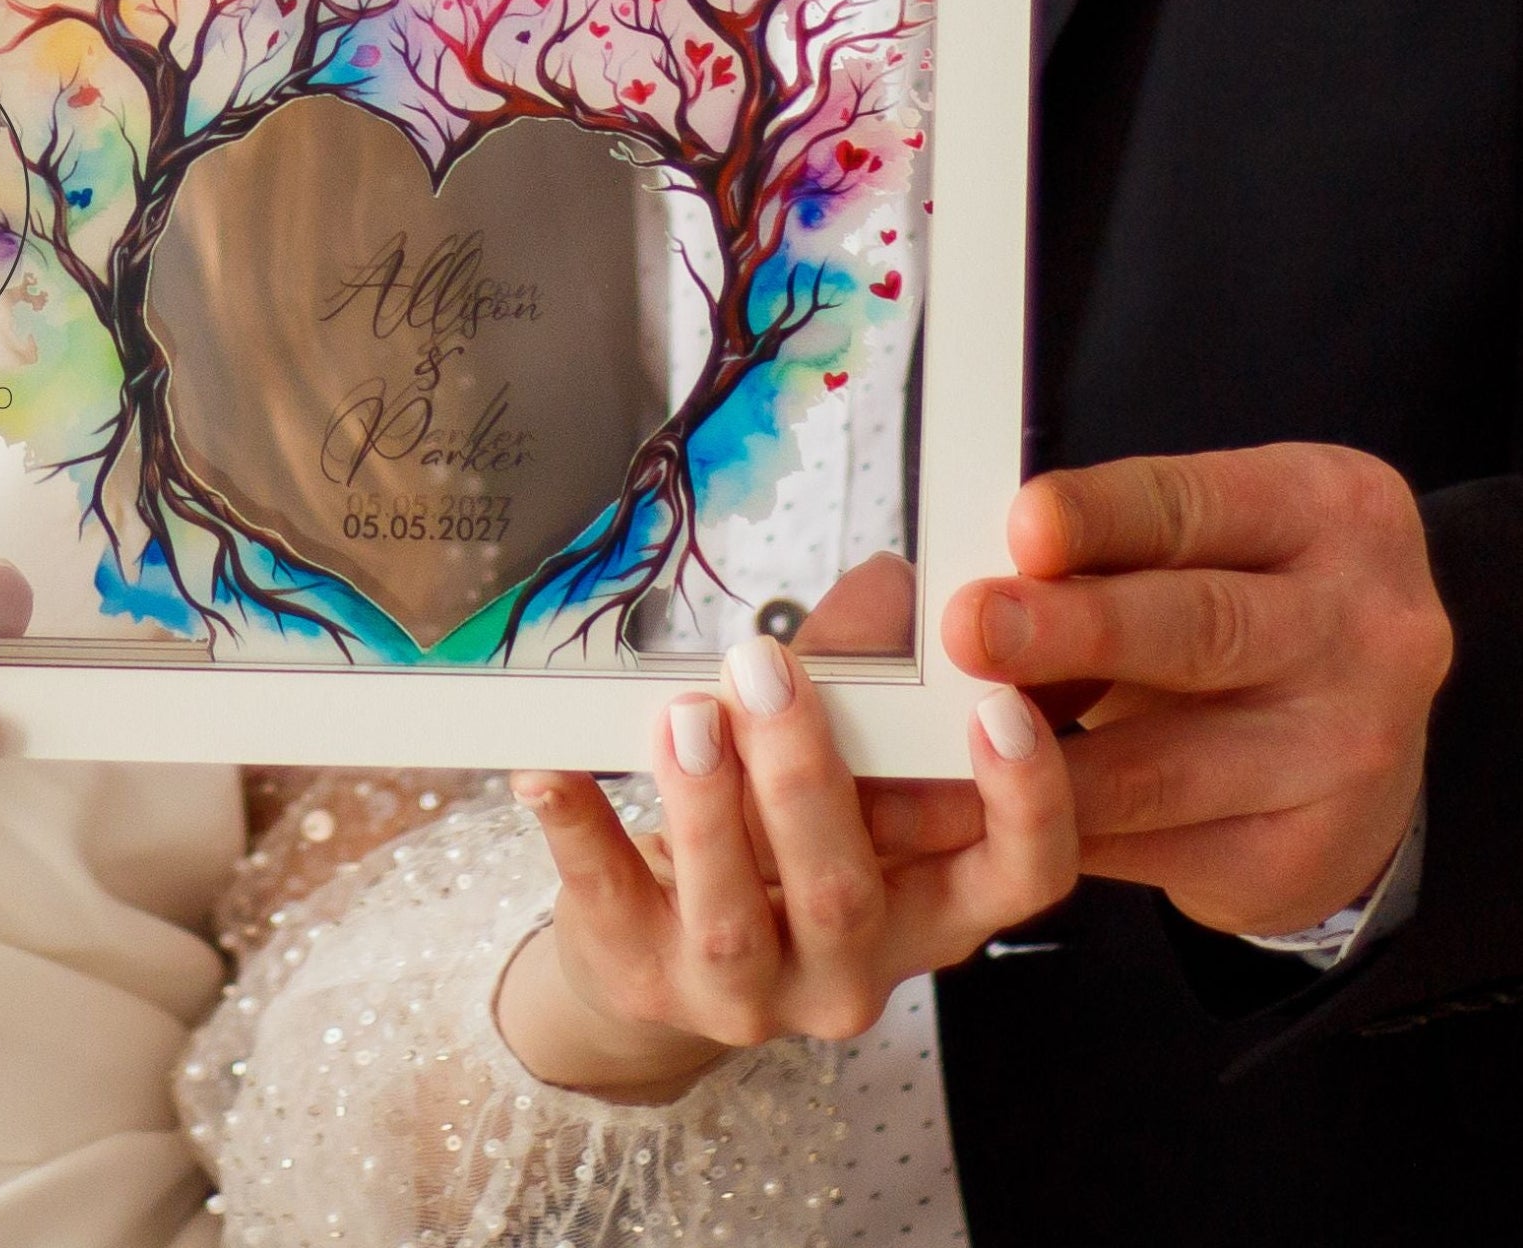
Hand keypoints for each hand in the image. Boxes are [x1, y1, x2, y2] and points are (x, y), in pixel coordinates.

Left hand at [499, 639, 1075, 1095]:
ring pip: (733, 913)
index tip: (997, 704)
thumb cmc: (778, 832)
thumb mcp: (842, 762)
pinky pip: (607, 899)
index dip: (1025, 801)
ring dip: (708, 807)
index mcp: (931, 907)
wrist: (666, 948)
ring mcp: (747, 990)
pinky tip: (548, 769)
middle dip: (804, 774)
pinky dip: (578, 828)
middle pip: (848, 890)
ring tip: (684, 718)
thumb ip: (868, 680)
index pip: (1018, 875)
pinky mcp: (643, 978)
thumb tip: (896, 583)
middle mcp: (854, 966)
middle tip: (767, 669)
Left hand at [944, 445, 1451, 934]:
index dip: (1102, 516)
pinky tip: (989, 819)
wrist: (1367, 723)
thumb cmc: (1250, 595)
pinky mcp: (1304, 856)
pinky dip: (1062, 834)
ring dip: (1038, 765)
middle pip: (1198, 631)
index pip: (1198, 508)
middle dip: (1076, 632)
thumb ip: (1113, 545)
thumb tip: (974, 580)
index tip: (1020, 526)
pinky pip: (1157, 849)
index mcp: (1329, 514)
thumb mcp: (1211, 535)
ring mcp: (1342, 757)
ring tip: (937, 755)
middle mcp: (1360, 633)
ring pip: (1164, 768)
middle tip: (968, 629)